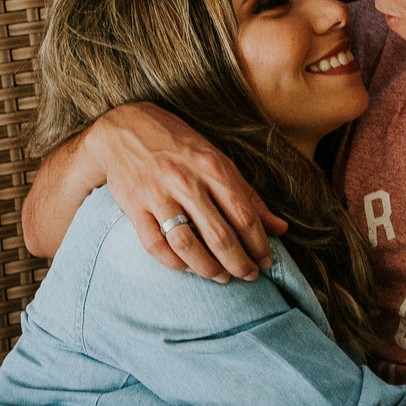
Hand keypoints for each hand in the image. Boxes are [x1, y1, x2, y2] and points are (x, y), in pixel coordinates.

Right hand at [96, 104, 286, 283]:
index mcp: (212, 167)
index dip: (259, 244)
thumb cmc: (178, 145)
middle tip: (249, 276)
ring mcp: (158, 194)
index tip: (266, 261)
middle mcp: (186, 181)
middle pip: (219, 235)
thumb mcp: (217, 159)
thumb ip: (248, 195)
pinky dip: (174, 263)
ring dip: (208, 268)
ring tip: (222, 277)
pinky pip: (155, 245)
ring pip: (187, 244)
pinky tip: (189, 268)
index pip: (244, 215)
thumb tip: (281, 227)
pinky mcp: (134, 206)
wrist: (124, 128)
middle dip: (239, 263)